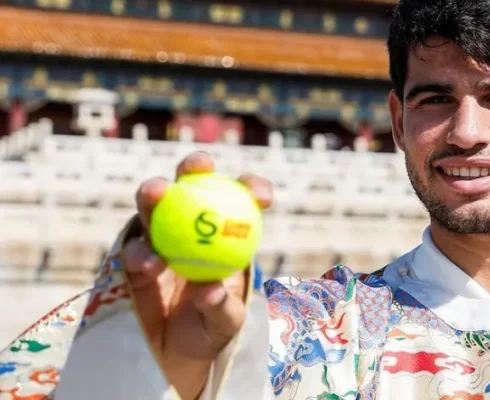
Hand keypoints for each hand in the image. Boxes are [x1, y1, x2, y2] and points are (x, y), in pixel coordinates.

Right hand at [122, 151, 273, 398]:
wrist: (173, 355)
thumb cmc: (211, 329)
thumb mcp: (225, 323)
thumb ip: (221, 308)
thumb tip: (211, 290)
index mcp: (225, 232)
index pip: (242, 199)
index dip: (253, 189)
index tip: (261, 198)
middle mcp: (190, 226)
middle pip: (192, 184)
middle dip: (195, 166)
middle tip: (199, 167)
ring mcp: (158, 237)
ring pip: (153, 205)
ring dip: (154, 193)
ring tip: (156, 193)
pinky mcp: (131, 258)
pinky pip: (134, 248)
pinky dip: (143, 252)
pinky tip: (152, 262)